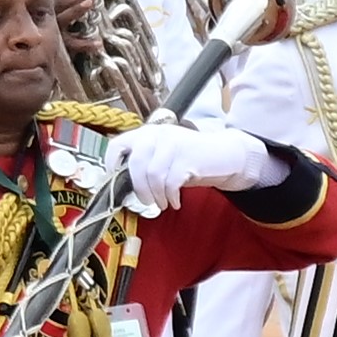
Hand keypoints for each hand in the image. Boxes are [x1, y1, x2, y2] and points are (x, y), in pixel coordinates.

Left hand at [118, 118, 278, 216]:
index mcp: (145, 133)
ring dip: (155, 195)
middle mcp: (156, 134)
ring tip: (162, 203)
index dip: (111, 165)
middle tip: (145, 202)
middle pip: (135, 164)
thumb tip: (121, 187)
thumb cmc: (188, 159)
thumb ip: (143, 164)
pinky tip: (175, 201)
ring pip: (152, 175)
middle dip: (138, 188)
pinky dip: (170, 196)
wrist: (225, 154)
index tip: (114, 183)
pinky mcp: (188, 156)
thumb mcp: (161, 156)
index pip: (117, 145)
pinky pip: (170, 182)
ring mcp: (173, 143)